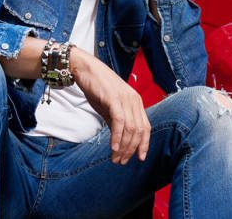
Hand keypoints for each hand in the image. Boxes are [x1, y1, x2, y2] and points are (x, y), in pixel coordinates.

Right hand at [70, 47, 150, 163]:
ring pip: (130, 128)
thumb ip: (117, 121)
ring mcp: (125, 98)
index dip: (144, 144)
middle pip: (138, 131)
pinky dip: (117, 137)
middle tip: (121, 161)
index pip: (146, 127)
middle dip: (131, 149)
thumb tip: (120, 140)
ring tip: (116, 158)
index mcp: (136, 102)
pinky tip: (113, 148)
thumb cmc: (97, 88)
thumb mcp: (110, 107)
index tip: (139, 158)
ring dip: (124, 147)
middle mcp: (134, 100)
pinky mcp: (114, 98)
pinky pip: (119, 121)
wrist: (85, 69)